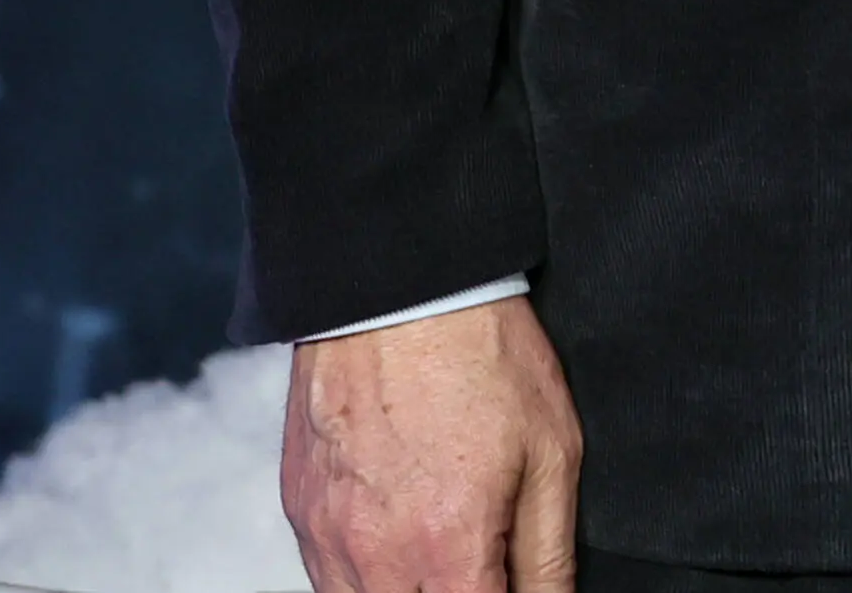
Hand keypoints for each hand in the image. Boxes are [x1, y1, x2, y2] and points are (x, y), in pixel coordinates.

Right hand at [285, 295, 582, 592]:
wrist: (399, 288)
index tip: (510, 584)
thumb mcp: (551, 452)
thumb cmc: (480, 355)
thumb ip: (549, 554)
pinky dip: (362, 576)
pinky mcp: (299, 511)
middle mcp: (373, 555)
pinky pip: (326, 577)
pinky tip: (397, 539)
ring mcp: (325, 536)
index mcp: (445, 547)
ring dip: (405, 592)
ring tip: (440, 553)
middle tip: (480, 564)